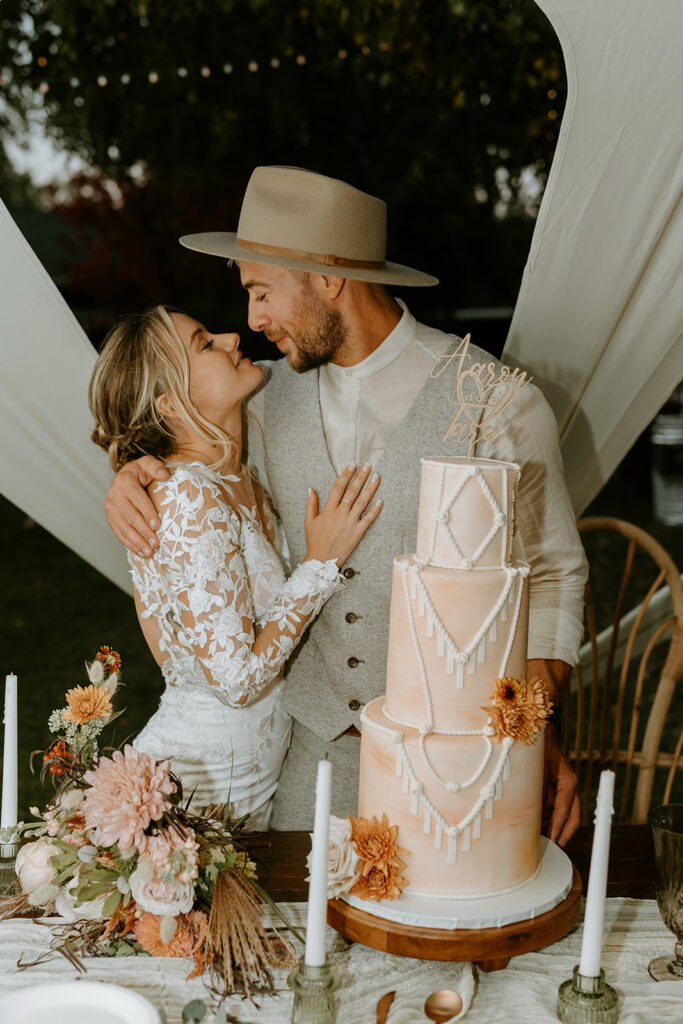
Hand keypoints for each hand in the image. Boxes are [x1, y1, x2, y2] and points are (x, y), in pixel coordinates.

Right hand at [104, 456, 169, 555]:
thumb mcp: (148, 464)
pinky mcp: (110, 519)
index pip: (138, 500)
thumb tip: (165, 475)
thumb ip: (156, 467)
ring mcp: (110, 509)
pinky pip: (120, 534)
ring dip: (137, 542)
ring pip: (124, 528)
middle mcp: (114, 496)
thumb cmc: (141, 472)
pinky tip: (141, 553)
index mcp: (124, 482)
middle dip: (144, 532)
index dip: (148, 513)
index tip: (158, 525)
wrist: (125, 477)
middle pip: (131, 517)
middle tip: (157, 543)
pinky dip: (130, 545)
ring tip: (150, 553)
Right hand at [304, 463, 381, 566]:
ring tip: (376, 477)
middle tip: (368, 465)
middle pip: (352, 491)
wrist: (322, 560)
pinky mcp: (358, 532)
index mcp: (328, 510)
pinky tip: (380, 500)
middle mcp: (340, 514)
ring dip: (370, 488)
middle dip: (361, 477)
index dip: (346, 475)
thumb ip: (310, 504)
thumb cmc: (315, 541)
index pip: (338, 487)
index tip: (352, 465)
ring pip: (362, 502)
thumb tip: (310, 489)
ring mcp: (350, 523)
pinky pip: (368, 519)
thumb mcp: (309, 522)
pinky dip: (375, 510)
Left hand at [542, 724, 579, 845]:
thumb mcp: (533, 769)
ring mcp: (565, 789)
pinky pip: (556, 809)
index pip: (564, 812)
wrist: (539, 731)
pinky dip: (549, 820)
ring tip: (541, 844)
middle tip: (549, 850)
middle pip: (571, 819)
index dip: (557, 829)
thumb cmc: (536, 748)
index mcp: (567, 783)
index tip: (551, 843)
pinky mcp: (557, 789)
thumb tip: (529, 815)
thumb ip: (535, 791)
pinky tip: (537, 829)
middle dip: (561, 836)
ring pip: (564, 816)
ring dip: (554, 830)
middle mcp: (569, 788)